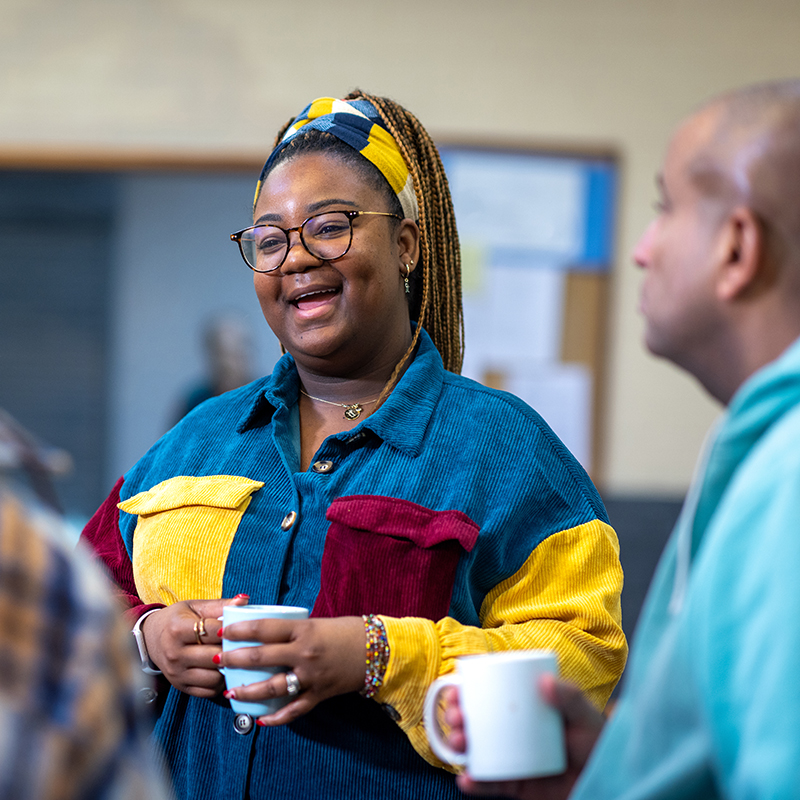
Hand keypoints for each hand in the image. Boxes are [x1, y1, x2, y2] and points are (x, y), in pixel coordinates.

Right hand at [141, 595, 248, 696]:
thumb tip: (244, 600)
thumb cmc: (177, 619)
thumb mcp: (195, 606)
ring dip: (227, 669)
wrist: (151, 638)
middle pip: (215, 656)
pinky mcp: (180, 686)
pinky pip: (208, 691)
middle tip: (243, 645)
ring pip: (214, 677)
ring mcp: (176, 672)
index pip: (214, 631)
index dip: (232, 630)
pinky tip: (222, 670)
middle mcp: (174, 653)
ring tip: (233, 658)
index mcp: (178, 629)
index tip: (242, 628)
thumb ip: (221, 605)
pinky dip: (220, 683)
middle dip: (232, 650)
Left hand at [218, 616, 365, 724]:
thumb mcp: (318, 623)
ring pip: (273, 687)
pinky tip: (261, 721)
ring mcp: (311, 676)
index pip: (265, 629)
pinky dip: (277, 718)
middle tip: (217, 660)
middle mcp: (304, 653)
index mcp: (304, 629)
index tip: (223, 632)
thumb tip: (266, 632)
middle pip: (262, 658)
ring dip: (249, 691)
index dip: (241, 631)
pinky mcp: (320, 694)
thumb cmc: (347, 631)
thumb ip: (294, 629)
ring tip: (231, 693)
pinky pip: (294, 710)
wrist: (378, 649)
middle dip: (235, 660)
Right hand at [443, 674, 604, 799]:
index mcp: (522, 707)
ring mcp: (510, 756)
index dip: (466, 690)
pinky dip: (474, 783)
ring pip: (476, 749)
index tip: (456, 689)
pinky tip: (466, 780)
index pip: (488, 693)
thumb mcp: (586, 717)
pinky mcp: (515, 784)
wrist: (607, 782)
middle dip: (456, 716)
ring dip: (458, 745)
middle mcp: (511, 730)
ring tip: (458, 743)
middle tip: (455, 716)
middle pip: (475, 719)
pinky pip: (490, 783)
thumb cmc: (596, 744)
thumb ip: (571, 697)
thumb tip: (544, 681)